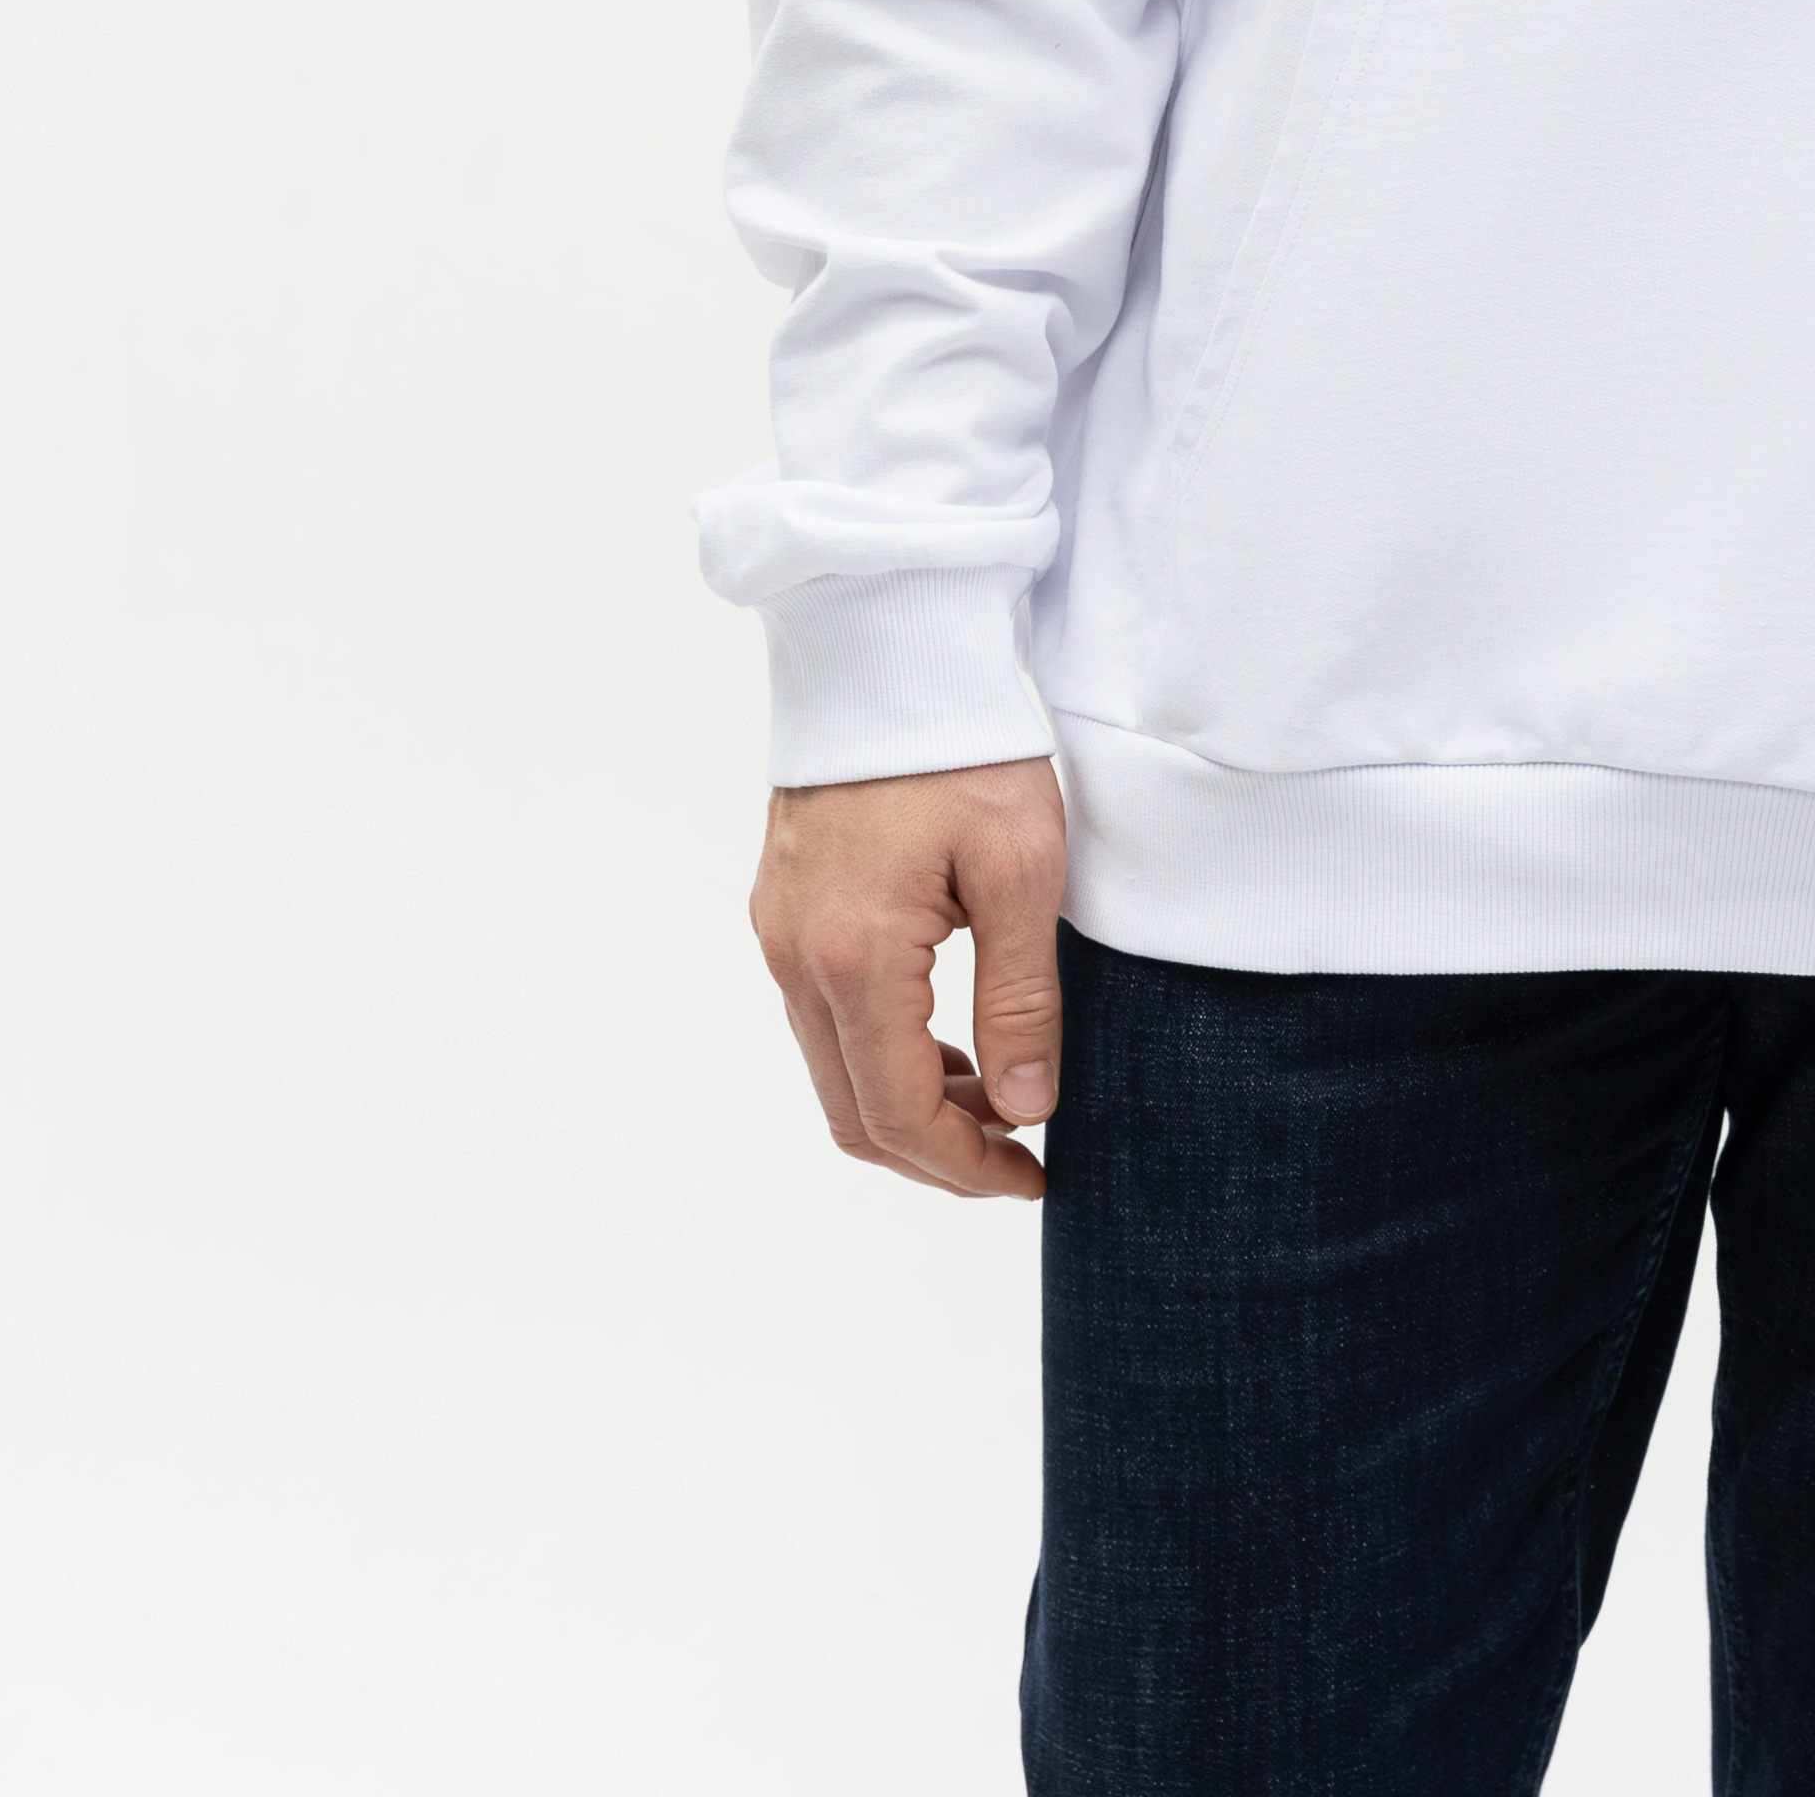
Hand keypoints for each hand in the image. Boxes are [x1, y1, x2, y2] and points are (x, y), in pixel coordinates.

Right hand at [749, 756, 1070, 1201]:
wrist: (890, 641)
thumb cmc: (963, 742)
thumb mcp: (1022, 869)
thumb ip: (1021, 998)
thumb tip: (1026, 1107)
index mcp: (854, 956)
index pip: (897, 1115)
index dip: (965, 1167)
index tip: (1033, 1173)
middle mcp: (797, 955)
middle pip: (852, 1111)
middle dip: (936, 1151)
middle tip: (1019, 1151)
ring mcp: (781, 930)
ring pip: (833, 1066)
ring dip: (908, 1100)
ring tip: (996, 1091)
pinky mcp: (784, 904)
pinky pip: (822, 1013)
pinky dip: (880, 1049)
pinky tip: (945, 1035)